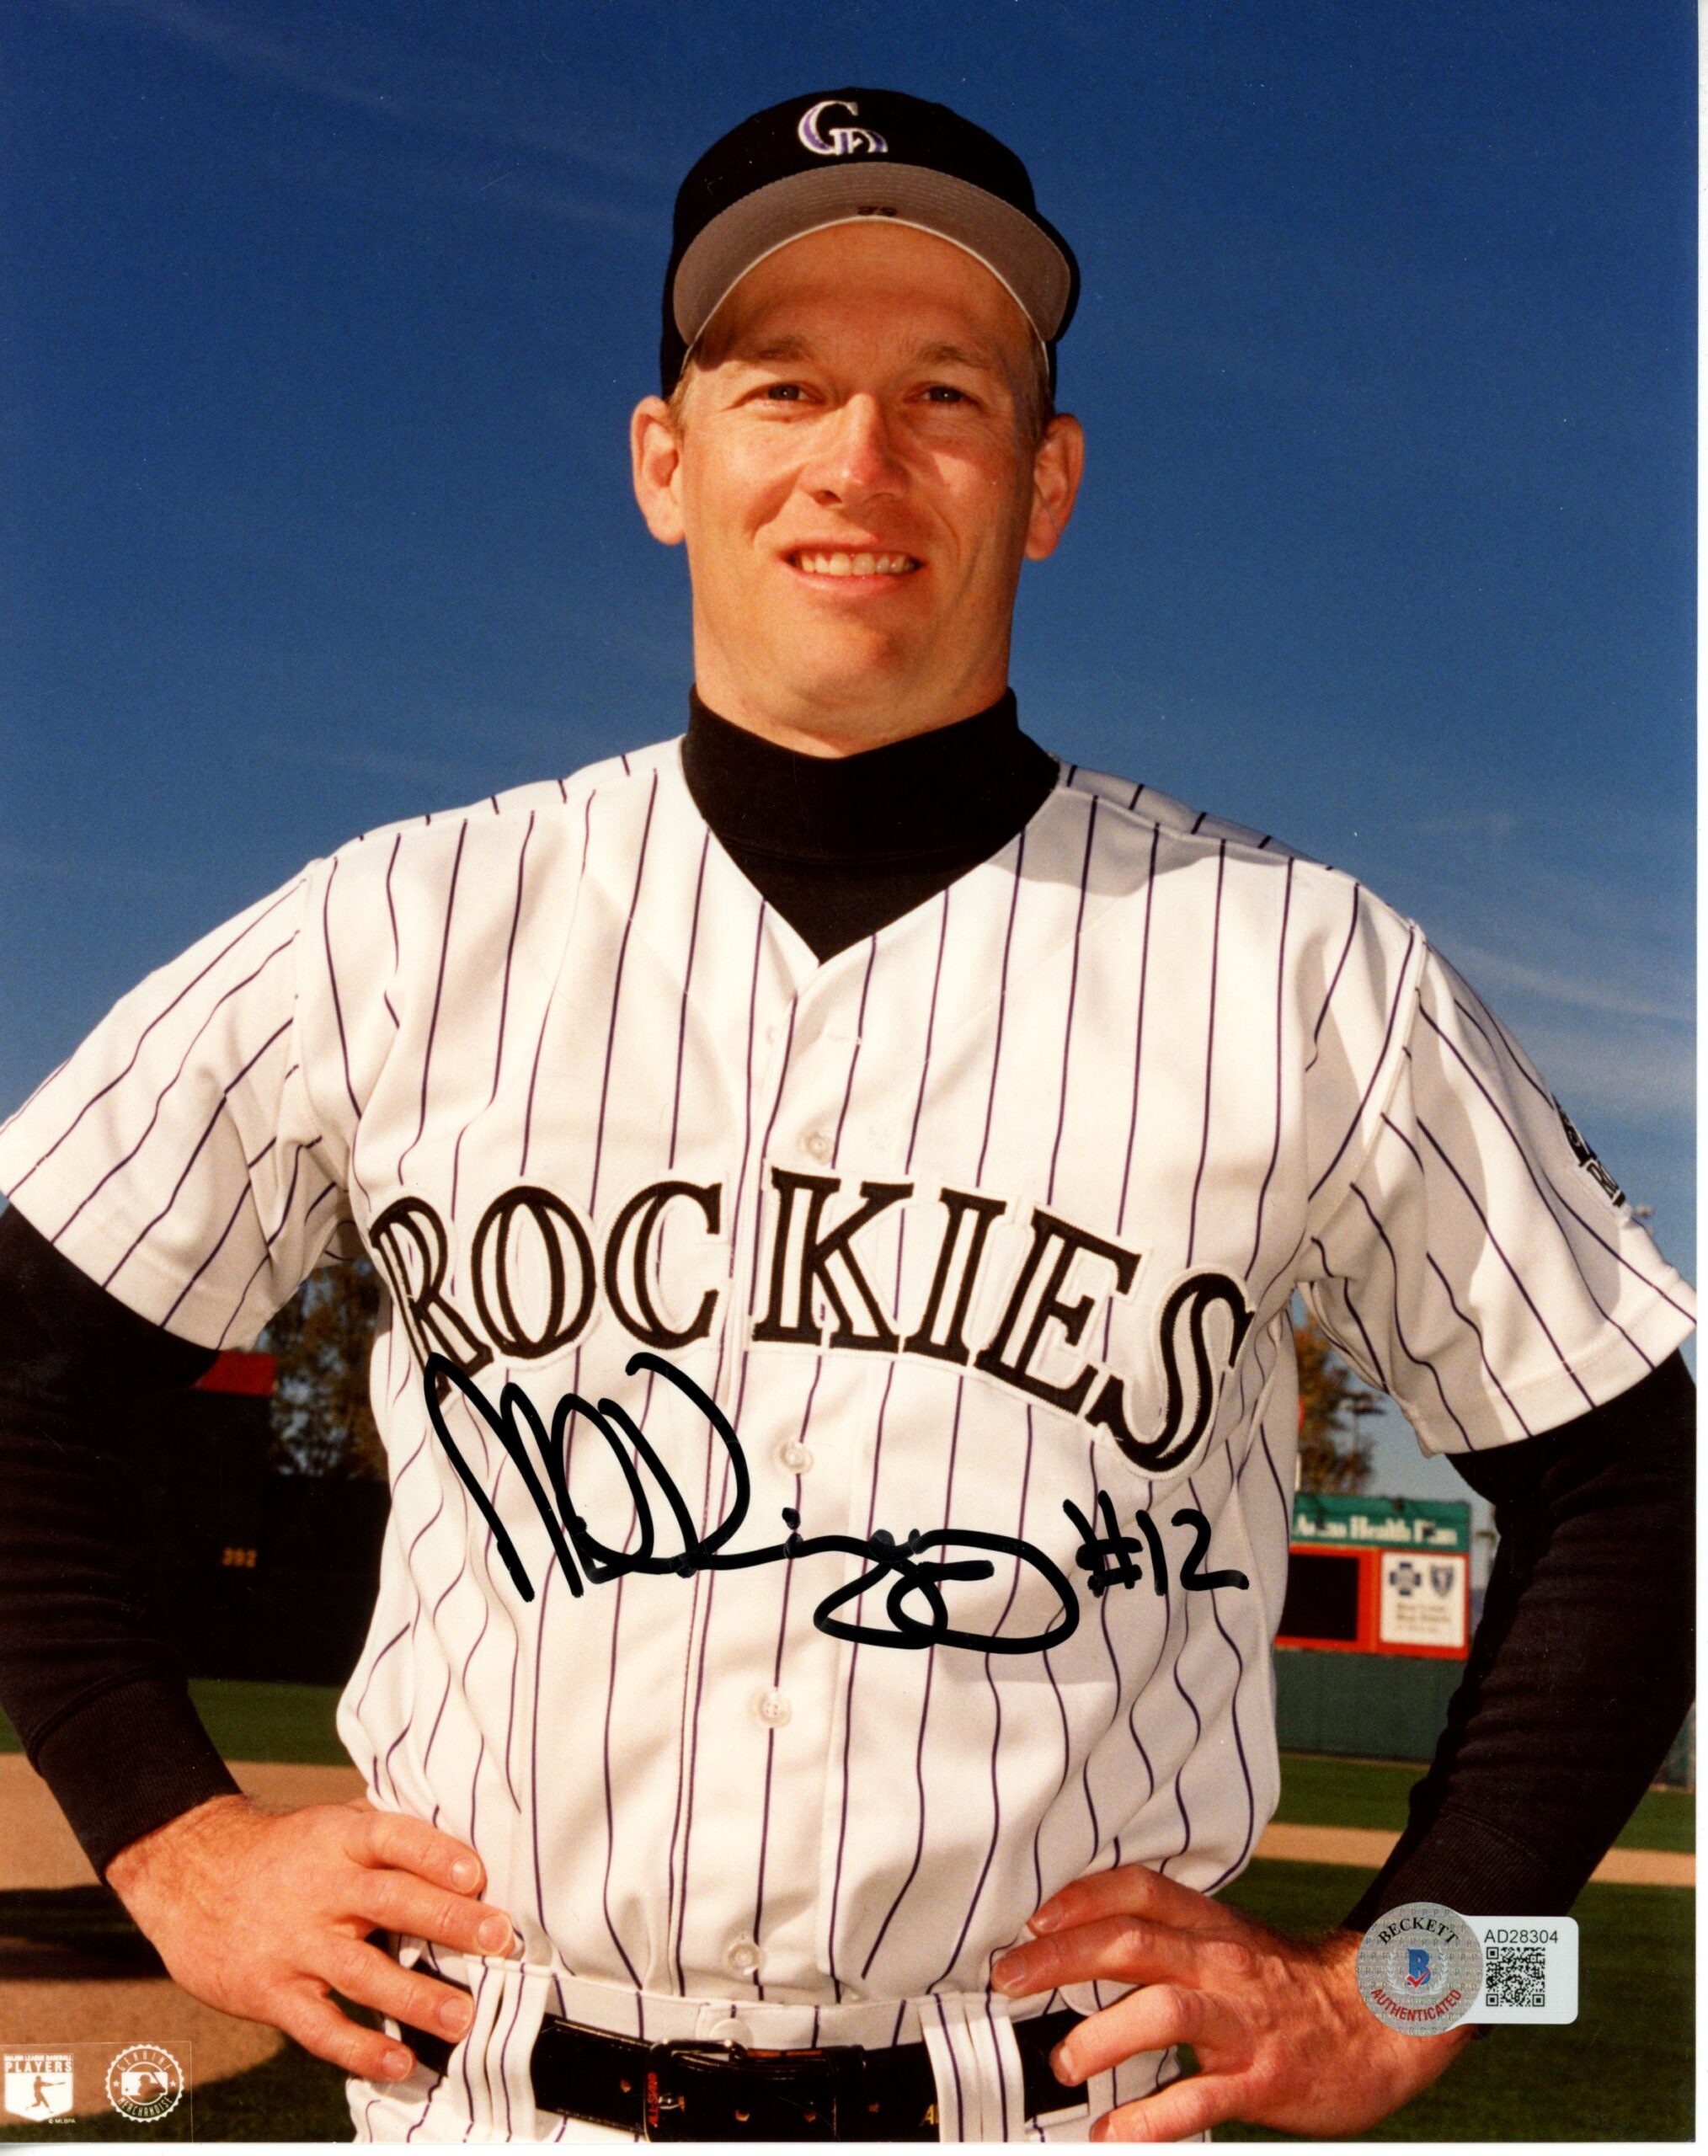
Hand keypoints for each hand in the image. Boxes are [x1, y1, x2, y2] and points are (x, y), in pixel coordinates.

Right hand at [104, 1791, 514, 2083]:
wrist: (188, 1873)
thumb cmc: (283, 1852)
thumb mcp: (329, 1826)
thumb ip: (386, 1833)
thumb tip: (462, 1833)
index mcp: (339, 1839)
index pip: (393, 1838)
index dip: (435, 1854)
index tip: (477, 1874)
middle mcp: (321, 1888)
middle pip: (391, 1902)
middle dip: (450, 1921)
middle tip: (500, 1939)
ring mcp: (296, 1943)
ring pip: (364, 1972)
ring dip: (417, 1996)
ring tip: (465, 2017)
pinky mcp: (272, 1991)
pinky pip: (320, 2026)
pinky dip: (359, 2048)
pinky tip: (398, 2062)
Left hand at [991, 1861, 1473, 2140]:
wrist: (1380, 2024)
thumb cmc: (1289, 1987)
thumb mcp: (1231, 1943)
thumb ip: (1170, 1937)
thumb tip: (1089, 1940)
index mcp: (1212, 1927)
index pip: (1138, 1890)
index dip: (1081, 1897)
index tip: (1032, 1918)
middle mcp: (1222, 1964)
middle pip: (1132, 1942)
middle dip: (1061, 1957)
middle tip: (1011, 1979)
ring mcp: (1242, 2021)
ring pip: (1162, 2011)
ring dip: (1101, 2036)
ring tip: (1064, 2062)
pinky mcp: (1261, 2079)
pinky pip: (1198, 2098)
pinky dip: (1149, 2120)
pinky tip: (1113, 2137)